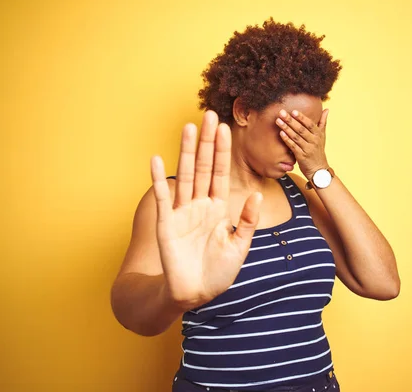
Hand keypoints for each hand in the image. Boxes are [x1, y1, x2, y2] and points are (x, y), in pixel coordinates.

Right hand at [150, 111, 262, 310]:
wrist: (196, 295)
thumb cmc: (218, 273)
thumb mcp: (239, 246)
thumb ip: (246, 220)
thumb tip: (255, 193)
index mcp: (217, 208)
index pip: (220, 173)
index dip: (223, 151)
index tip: (227, 128)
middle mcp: (199, 205)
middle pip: (203, 167)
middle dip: (206, 142)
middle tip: (209, 115)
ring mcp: (182, 212)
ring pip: (185, 175)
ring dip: (185, 152)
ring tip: (188, 128)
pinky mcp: (166, 224)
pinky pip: (163, 198)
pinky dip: (159, 179)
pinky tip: (156, 159)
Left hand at [276, 108, 330, 179]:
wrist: (319, 170)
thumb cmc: (319, 151)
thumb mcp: (323, 136)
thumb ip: (323, 122)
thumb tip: (327, 109)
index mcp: (318, 135)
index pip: (310, 124)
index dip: (302, 117)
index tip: (293, 111)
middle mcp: (314, 141)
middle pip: (301, 129)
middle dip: (290, 120)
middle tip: (281, 113)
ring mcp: (307, 149)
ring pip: (296, 137)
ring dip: (286, 128)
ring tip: (278, 121)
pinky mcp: (301, 156)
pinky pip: (293, 146)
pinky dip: (287, 140)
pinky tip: (281, 134)